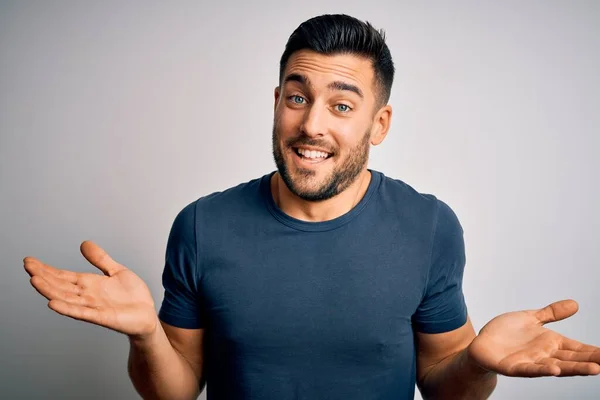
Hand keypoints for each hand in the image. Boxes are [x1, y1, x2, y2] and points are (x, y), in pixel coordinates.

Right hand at [24, 241, 157, 338]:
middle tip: (27, 266)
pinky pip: (82, 312)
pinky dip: (67, 308)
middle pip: (61, 285)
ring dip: (50, 290)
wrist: (147, 315)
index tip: (30, 261)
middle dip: (44, 276)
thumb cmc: (132, 297)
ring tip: (34, 280)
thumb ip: (100, 259)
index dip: (47, 269)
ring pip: (67, 298)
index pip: (63, 276)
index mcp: (89, 284)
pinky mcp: (103, 317)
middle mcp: (87, 295)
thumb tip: (84, 243)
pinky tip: (53, 303)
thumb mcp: (117, 271)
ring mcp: (93, 307)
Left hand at [468, 299, 599, 376]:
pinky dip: (541, 369)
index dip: (593, 351)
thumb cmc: (505, 333)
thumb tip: (575, 304)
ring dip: (574, 369)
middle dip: (590, 361)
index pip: (577, 348)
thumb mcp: (531, 318)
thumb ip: (551, 313)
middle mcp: (544, 354)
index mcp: (550, 343)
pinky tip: (553, 369)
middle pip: (572, 359)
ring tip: (594, 369)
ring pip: (556, 367)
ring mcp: (530, 362)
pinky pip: (529, 369)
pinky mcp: (513, 367)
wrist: (481, 344)